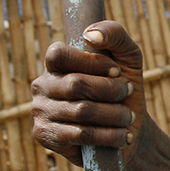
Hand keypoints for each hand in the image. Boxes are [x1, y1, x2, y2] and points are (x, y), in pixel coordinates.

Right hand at [31, 20, 145, 166]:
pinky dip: (109, 135)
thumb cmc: (124, 88)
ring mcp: (40, 112)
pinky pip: (81, 135)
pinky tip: (123, 136)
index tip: (117, 71)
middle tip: (129, 93)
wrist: (128, 129)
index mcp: (55, 65)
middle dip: (111, 90)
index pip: (59, 54)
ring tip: (129, 117)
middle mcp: (42, 86)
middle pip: (75, 84)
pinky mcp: (45, 137)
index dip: (91, 62)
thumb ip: (114, 33)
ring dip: (115, 114)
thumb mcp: (127, 56)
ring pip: (81, 111)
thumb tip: (89, 35)